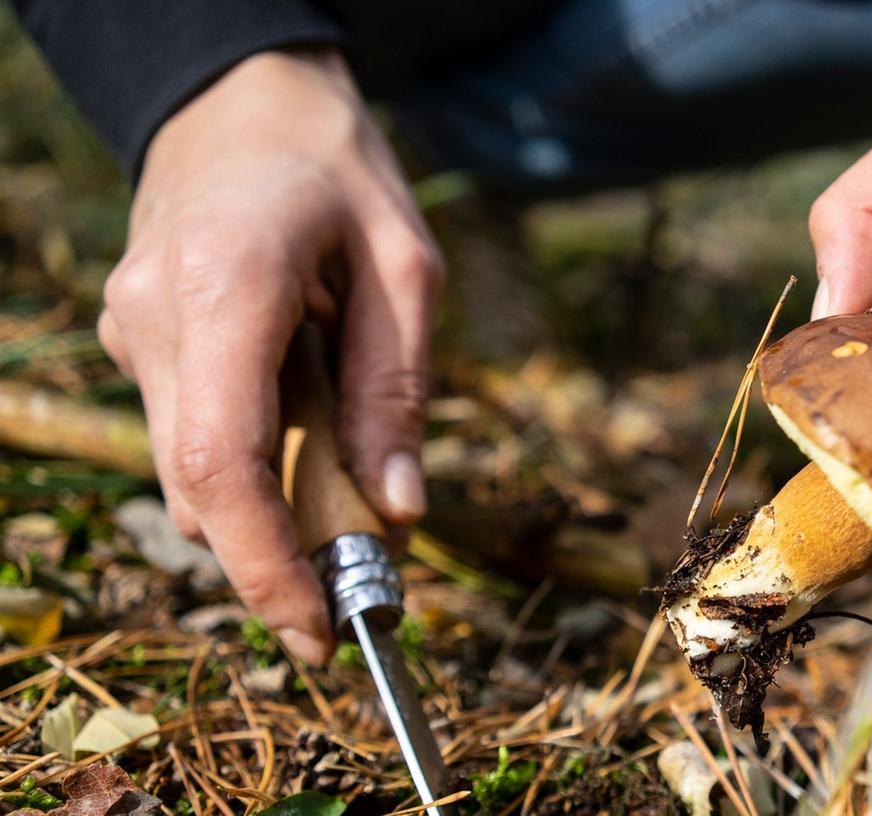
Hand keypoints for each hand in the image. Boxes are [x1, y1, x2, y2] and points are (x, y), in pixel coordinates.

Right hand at [98, 49, 443, 661]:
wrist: (238, 100)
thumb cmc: (337, 170)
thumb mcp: (405, 266)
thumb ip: (396, 388)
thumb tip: (399, 509)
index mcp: (227, 286)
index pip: (224, 464)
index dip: (267, 566)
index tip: (321, 629)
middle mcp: (154, 317)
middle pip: (199, 488)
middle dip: (278, 558)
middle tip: (364, 586)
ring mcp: (131, 331)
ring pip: (188, 474)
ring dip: (266, 515)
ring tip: (349, 500)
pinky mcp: (136, 342)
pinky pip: (187, 438)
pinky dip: (248, 470)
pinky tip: (305, 438)